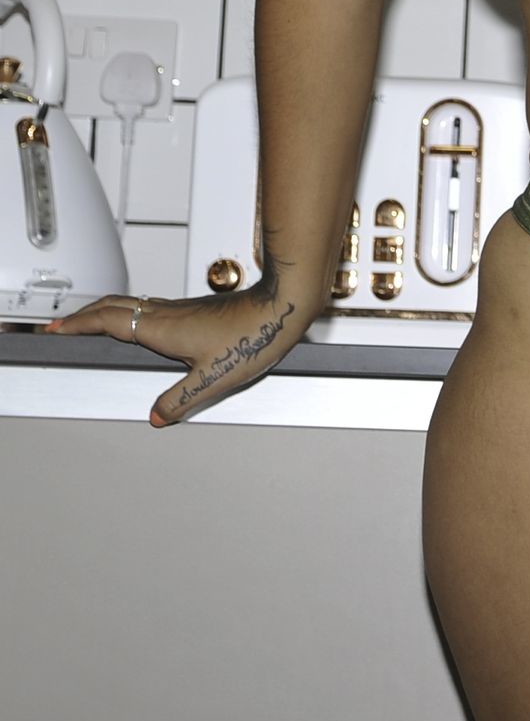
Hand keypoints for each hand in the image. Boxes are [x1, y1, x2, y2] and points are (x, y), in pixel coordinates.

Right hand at [43, 283, 313, 425]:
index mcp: (162, 327)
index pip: (108, 321)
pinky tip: (136, 326)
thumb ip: (180, 400)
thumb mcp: (213, 378)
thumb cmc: (253, 335)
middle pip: (113, 306)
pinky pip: (147, 307)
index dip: (78, 325)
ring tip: (90, 324)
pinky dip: (127, 313)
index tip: (56, 331)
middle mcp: (167, 313)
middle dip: (83, 315)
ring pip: (131, 304)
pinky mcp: (192, 310)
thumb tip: (157, 417)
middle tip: (63, 327)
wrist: (280, 305)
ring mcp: (180, 309)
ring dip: (105, 311)